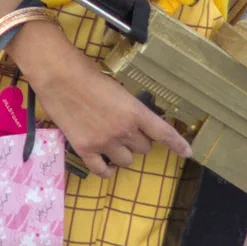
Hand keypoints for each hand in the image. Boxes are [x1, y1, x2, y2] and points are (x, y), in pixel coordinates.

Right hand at [14, 27, 190, 180]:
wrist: (58, 76)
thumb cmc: (87, 74)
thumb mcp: (117, 89)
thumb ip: (129, 108)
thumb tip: (134, 122)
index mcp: (135, 111)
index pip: (163, 133)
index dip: (178, 144)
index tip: (188, 152)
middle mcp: (123, 130)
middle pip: (144, 148)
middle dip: (139, 140)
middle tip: (125, 130)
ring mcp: (104, 142)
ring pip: (127, 161)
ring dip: (123, 153)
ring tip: (112, 141)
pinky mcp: (85, 150)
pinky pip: (103, 171)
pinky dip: (107, 169)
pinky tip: (105, 162)